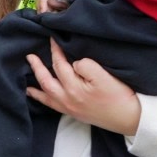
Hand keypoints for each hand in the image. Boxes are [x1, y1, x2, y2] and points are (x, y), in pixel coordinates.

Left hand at [26, 42, 142, 135]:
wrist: (130, 118)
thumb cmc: (119, 96)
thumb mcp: (104, 75)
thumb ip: (85, 66)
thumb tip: (74, 63)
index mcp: (74, 88)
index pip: (60, 64)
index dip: (55, 50)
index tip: (52, 37)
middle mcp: (67, 99)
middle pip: (46, 80)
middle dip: (37, 67)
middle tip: (29, 55)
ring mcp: (69, 108)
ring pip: (46, 95)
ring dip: (35, 85)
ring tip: (27, 79)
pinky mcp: (74, 113)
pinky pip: (51, 106)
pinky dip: (42, 99)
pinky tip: (37, 95)